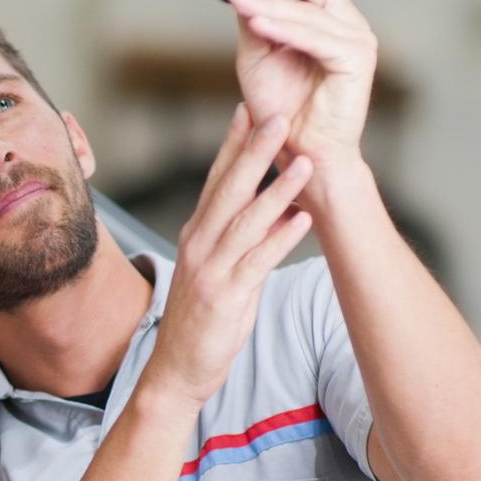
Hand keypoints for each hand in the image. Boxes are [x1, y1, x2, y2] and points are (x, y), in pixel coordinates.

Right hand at [140, 105, 314, 410]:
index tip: (249, 110)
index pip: (214, 180)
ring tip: (304, 163)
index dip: (232, 144)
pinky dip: (280, 239)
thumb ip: (239, 239)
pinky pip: (257, 262)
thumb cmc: (200, 321)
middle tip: (277, 117)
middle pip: (229, 190)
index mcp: (196, 235)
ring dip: (278, 189)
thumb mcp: (215, 271)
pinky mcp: (225, 297)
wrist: (176, 370)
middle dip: (254, 151)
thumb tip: (275, 209)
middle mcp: (199, 245)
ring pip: (246, 221)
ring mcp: (210, 270)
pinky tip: (302, 220)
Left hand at [227, 0, 377, 169]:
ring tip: (239, 3)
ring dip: (269, 3)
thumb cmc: (281, 108)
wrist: (299, 151)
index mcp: (328, 17)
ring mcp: (357, 38)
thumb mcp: (257, 54)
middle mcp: (347, 22)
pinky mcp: (357, 59)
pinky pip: (317, 35)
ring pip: (311, 5)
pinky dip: (284, 27)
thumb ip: (254, 19)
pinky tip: (257, 24)